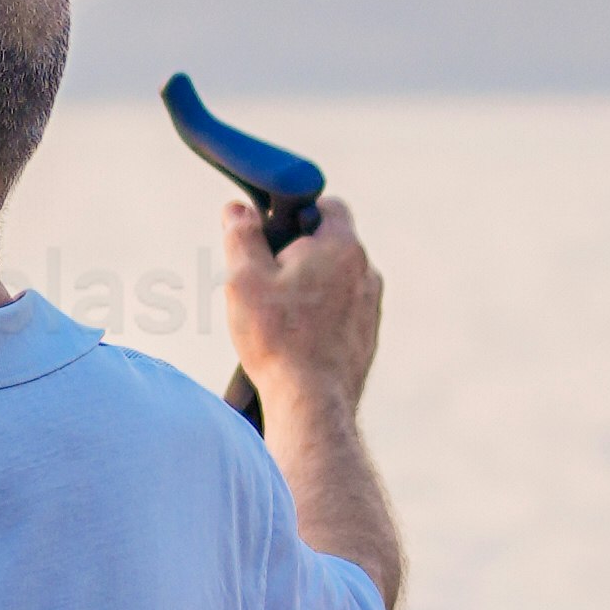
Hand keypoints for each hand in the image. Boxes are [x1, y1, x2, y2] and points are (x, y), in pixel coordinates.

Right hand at [220, 186, 383, 415]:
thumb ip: (241, 236)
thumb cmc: (277, 338)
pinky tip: (295, 341)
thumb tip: (238, 209)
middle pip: (329, 247)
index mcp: (342, 247)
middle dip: (298, 257)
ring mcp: (371, 308)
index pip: (328, 206)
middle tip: (265, 282)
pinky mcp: (367, 338)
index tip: (273, 236)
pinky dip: (321, 319)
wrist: (312, 403)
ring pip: (336, 283)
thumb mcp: (244, 278)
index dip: (297, 214)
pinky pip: (342, 314)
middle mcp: (366, 272)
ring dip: (310, 290)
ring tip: (279, 317)